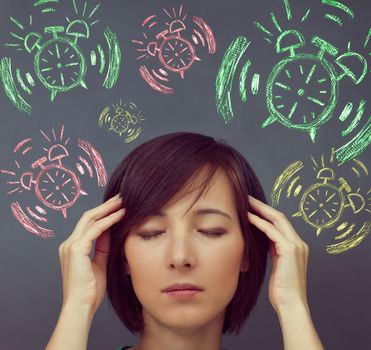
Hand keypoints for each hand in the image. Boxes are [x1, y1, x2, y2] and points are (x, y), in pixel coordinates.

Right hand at [58, 194, 124, 313]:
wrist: (80, 306)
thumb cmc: (91, 290)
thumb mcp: (100, 263)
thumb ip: (103, 247)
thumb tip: (112, 231)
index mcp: (73, 247)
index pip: (88, 223)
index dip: (103, 212)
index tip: (118, 205)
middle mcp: (68, 243)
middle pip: (88, 216)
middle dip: (106, 205)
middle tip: (122, 197)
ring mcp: (71, 245)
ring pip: (90, 218)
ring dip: (108, 208)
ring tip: (123, 201)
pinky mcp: (76, 249)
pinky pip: (95, 229)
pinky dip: (109, 220)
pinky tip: (121, 215)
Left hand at [247, 195, 308, 313]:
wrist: (291, 304)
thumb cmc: (282, 289)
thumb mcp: (277, 265)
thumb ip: (273, 251)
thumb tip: (261, 240)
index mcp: (297, 246)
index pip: (280, 223)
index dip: (266, 213)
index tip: (252, 206)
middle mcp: (299, 243)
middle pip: (279, 216)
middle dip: (262, 206)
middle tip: (247, 198)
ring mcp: (296, 245)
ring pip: (277, 219)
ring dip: (260, 210)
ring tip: (246, 203)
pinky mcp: (290, 250)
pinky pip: (272, 231)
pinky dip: (259, 222)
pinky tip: (248, 217)